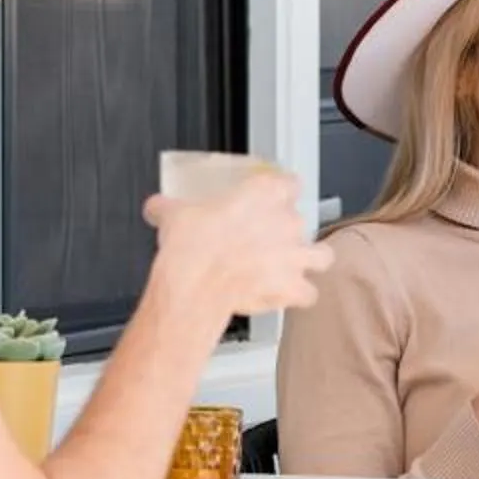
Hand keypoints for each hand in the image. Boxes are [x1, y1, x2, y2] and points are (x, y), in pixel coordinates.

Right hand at [144, 170, 331, 320]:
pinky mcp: (293, 287)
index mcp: (265, 194)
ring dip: (311, 261)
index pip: (289, 183)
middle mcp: (287, 221)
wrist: (194, 287)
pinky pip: (309, 293)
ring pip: (321, 255)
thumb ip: (169, 206)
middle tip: (264, 240)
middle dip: (285, 231)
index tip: (271, 198)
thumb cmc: (191, 248)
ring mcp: (295, 255)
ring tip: (295, 266)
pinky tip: (289, 296)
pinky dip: (300, 296)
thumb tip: (157, 206)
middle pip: (300, 220)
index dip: (281, 192)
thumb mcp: (174, 215)